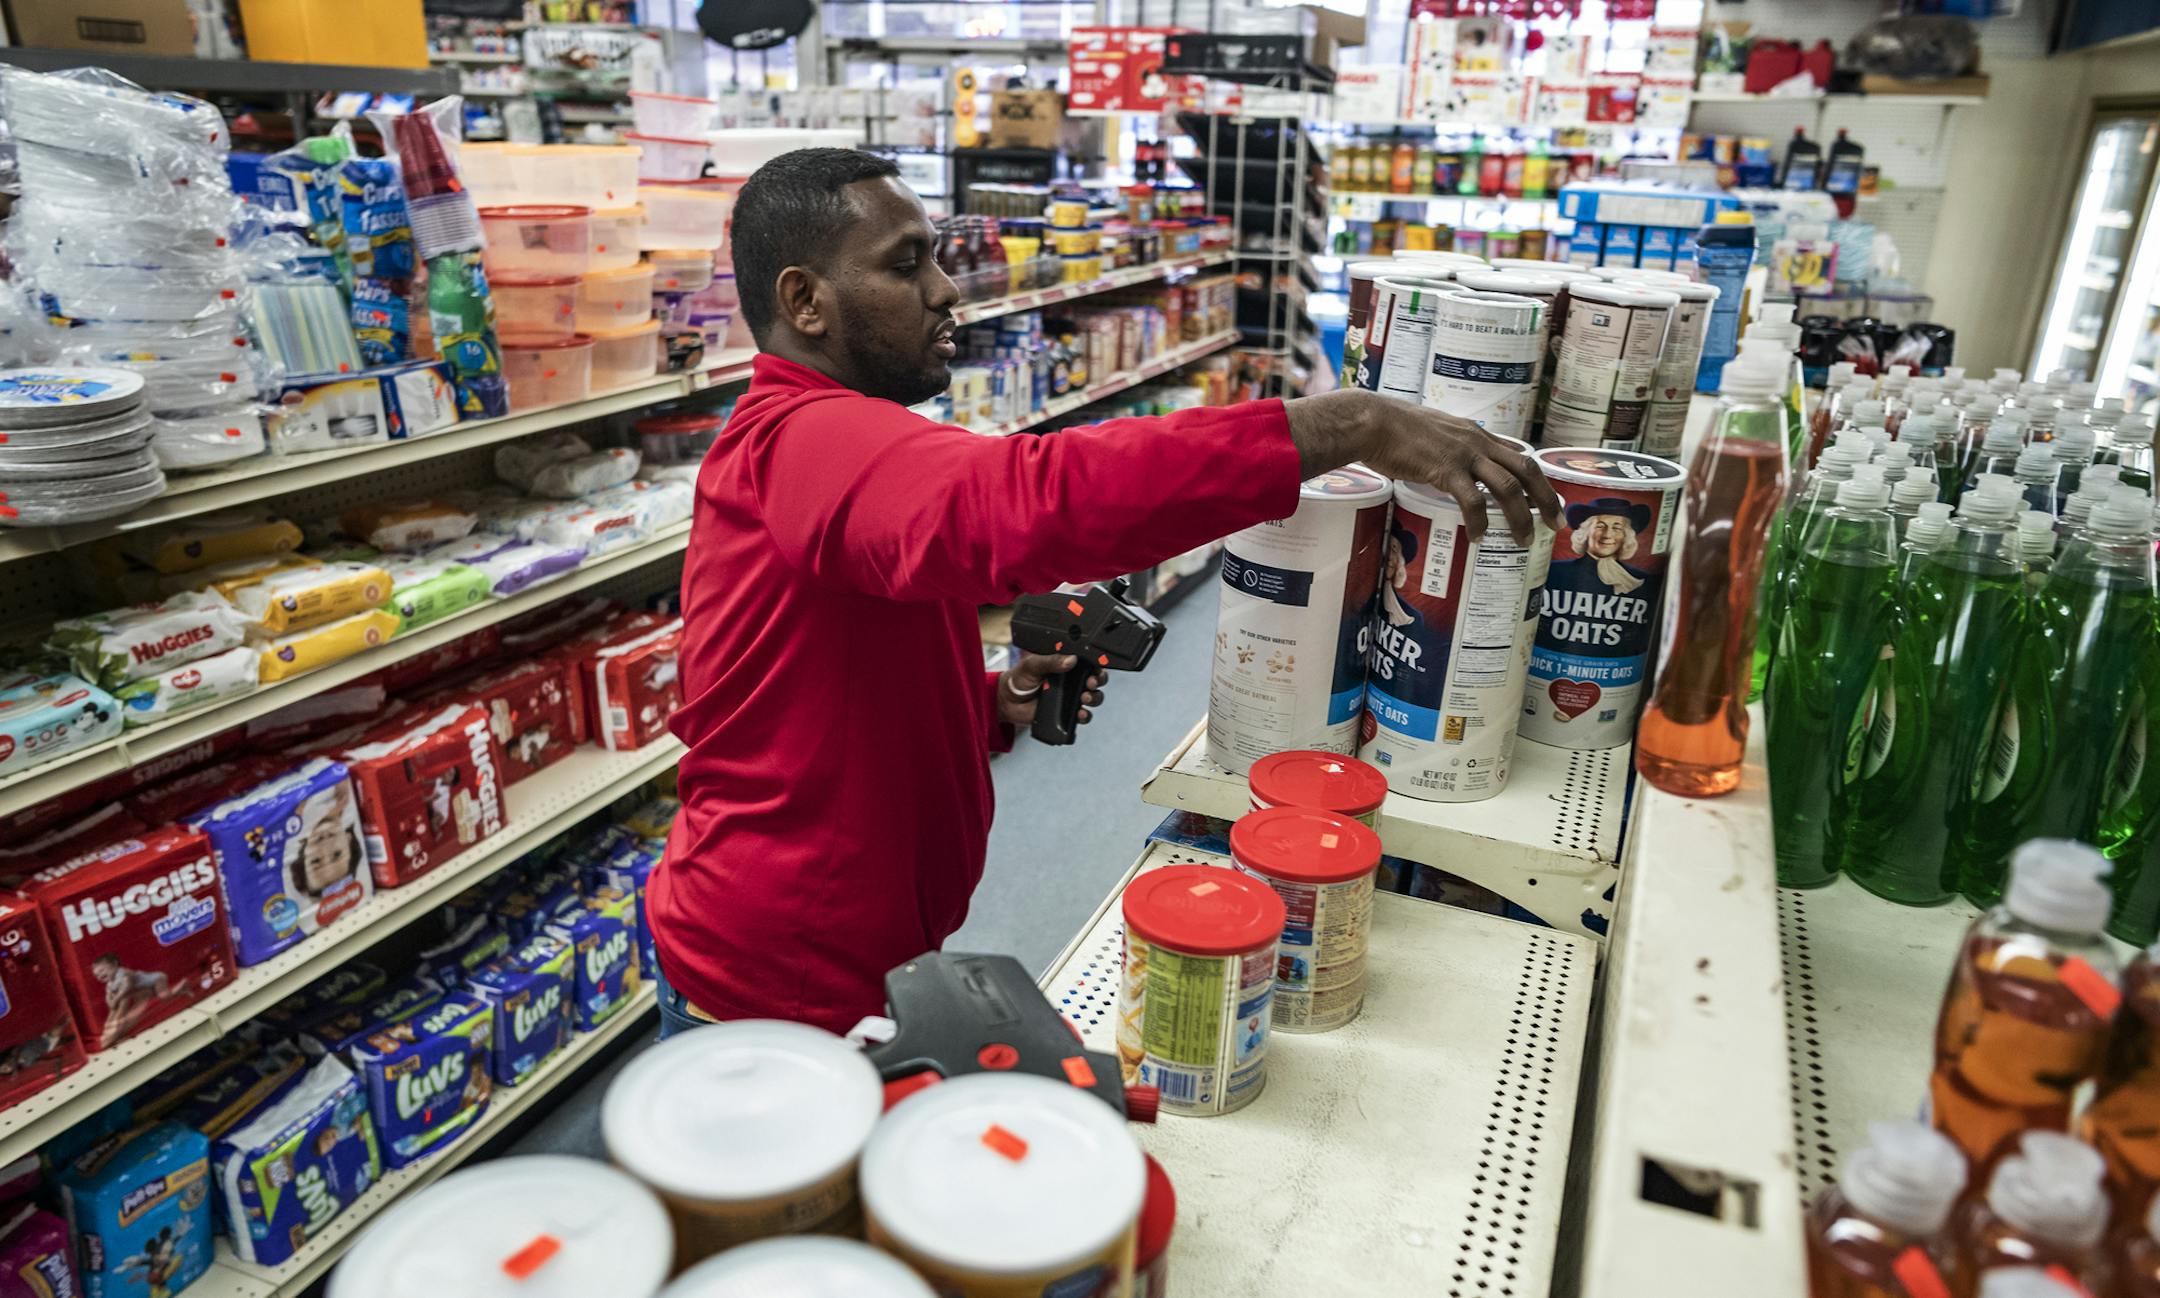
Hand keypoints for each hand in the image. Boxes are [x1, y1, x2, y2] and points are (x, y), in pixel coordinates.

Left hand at [999, 653, 1106, 729]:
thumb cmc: (1019, 678)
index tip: (1095, 667)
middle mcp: (1072, 680)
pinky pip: (1082, 715)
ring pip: (1093, 697)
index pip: (1087, 662)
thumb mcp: (1033, 664)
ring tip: (1086, 698)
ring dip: (1094, 698)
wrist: (1007, 701)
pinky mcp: (1067, 713)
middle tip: (1091, 682)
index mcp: (1065, 664)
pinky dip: (1085, 715)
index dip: (1095, 664)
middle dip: (1098, 681)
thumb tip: (1070, 660)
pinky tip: (1080, 713)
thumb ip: (1050, 661)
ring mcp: (1070, 697)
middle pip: (1095, 680)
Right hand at [1285, 389, 1562, 544]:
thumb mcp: (1434, 433)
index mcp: (1476, 434)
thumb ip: (1451, 448)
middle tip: (1555, 523)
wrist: (1372, 422)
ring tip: (1523, 538)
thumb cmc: (1394, 429)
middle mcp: (1477, 441)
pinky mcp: (1445, 469)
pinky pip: (1472, 500)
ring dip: (1520, 515)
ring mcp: (1463, 454)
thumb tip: (1454, 469)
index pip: (1519, 455)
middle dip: (1546, 498)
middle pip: (1526, 469)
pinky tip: (1478, 536)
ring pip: (1507, 487)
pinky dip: (1479, 521)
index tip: (1549, 500)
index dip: (1537, 479)